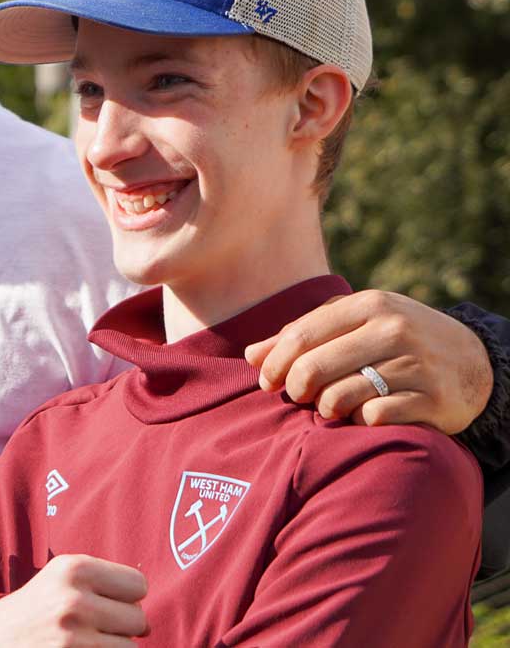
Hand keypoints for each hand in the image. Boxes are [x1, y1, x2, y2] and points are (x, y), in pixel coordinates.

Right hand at [0, 555, 147, 647]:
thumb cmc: (37, 608)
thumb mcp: (61, 577)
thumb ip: (105, 581)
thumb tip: (148, 620)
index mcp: (73, 568)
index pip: (138, 585)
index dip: (125, 597)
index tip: (103, 602)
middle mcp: (73, 599)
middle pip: (139, 619)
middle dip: (121, 626)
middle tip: (90, 625)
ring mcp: (73, 637)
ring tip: (83, 641)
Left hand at [245, 290, 490, 432]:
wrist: (475, 361)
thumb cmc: (397, 340)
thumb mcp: (357, 323)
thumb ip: (304, 334)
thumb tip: (250, 355)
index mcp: (370, 305)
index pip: (301, 335)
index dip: (274, 362)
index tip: (265, 380)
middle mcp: (393, 330)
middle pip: (313, 368)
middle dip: (295, 388)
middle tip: (298, 396)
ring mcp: (415, 365)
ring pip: (339, 396)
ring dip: (326, 407)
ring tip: (331, 405)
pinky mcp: (432, 400)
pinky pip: (372, 418)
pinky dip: (359, 421)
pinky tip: (363, 415)